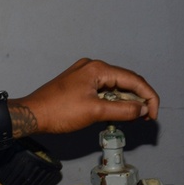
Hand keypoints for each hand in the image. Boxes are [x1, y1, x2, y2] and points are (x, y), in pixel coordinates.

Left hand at [0, 58, 158, 141]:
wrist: (31, 114)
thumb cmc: (59, 112)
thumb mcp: (95, 112)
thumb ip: (123, 110)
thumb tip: (142, 109)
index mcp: (98, 68)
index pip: (134, 79)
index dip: (148, 97)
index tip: (152, 115)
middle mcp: (92, 66)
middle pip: (125, 81)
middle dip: (138, 99)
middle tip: (144, 118)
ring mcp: (84, 74)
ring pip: (114, 86)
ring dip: (125, 101)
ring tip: (132, 117)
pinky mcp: (78, 83)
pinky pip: (102, 89)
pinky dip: (112, 100)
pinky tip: (115, 112)